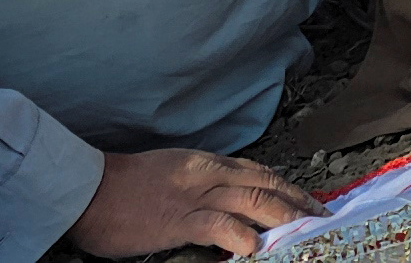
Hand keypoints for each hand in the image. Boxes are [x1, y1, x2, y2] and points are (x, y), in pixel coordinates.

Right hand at [69, 147, 315, 258]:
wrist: (88, 189)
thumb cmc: (124, 188)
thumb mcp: (172, 175)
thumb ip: (203, 184)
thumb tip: (229, 203)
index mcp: (206, 163)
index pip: (259, 172)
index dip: (290, 187)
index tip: (311, 202)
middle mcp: (208, 174)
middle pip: (266, 184)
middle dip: (298, 202)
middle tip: (322, 219)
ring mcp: (195, 196)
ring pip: (253, 201)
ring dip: (284, 217)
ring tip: (306, 232)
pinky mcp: (179, 220)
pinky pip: (218, 225)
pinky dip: (241, 236)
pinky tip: (256, 248)